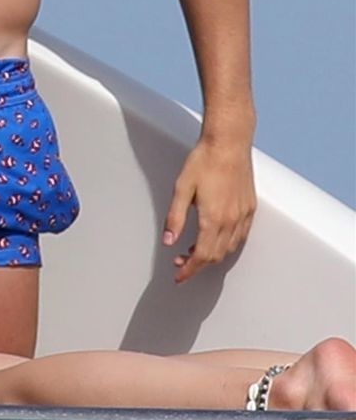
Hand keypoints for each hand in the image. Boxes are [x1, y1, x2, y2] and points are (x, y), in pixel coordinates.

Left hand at [163, 139, 256, 282]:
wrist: (229, 142)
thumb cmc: (204, 161)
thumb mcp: (182, 188)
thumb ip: (175, 217)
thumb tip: (169, 242)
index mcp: (213, 218)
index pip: (201, 256)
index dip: (189, 270)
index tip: (179, 276)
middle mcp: (231, 221)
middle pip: (215, 256)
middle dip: (198, 265)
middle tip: (181, 262)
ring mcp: (243, 215)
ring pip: (229, 249)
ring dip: (212, 255)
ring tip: (195, 250)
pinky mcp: (250, 208)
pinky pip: (241, 236)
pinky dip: (227, 245)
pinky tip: (216, 238)